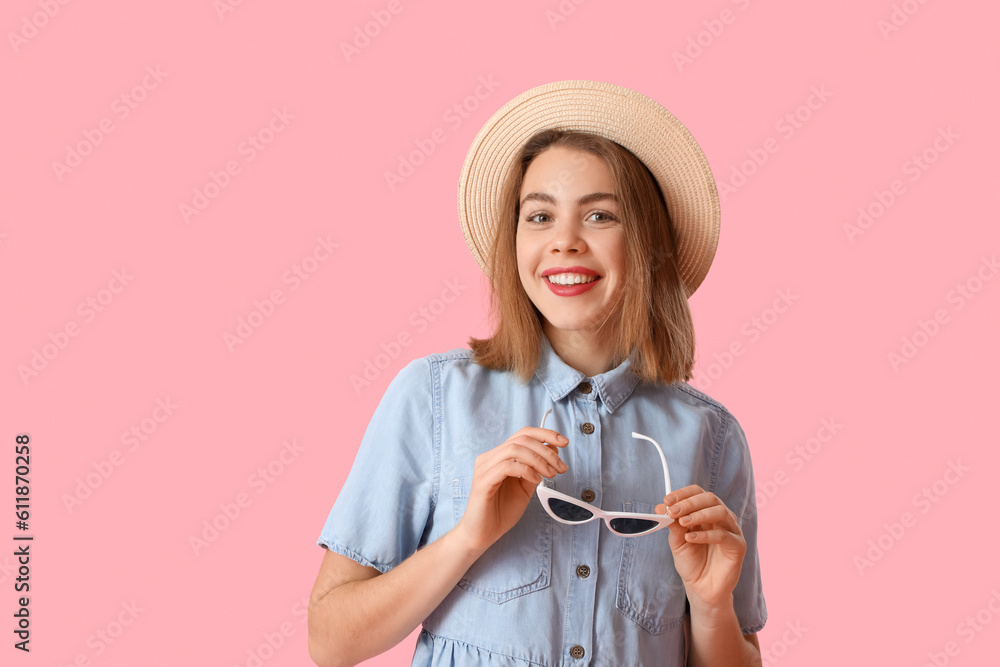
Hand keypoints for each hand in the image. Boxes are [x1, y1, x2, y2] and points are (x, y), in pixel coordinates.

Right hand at [454, 427, 568, 552]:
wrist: (482, 534)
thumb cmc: (501, 512)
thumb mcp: (525, 488)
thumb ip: (536, 469)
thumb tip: (553, 450)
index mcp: (499, 456)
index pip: (523, 434)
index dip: (545, 434)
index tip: (564, 442)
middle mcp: (489, 457)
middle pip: (521, 439)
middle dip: (546, 450)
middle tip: (561, 467)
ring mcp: (484, 467)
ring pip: (515, 449)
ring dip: (539, 460)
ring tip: (551, 474)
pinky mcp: (483, 480)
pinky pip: (507, 466)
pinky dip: (526, 470)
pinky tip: (536, 480)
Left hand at [655, 484, 745, 607]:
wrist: (701, 588)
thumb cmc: (691, 562)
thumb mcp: (677, 541)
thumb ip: (672, 525)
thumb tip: (661, 508)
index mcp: (706, 512)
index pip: (698, 493)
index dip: (683, 494)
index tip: (667, 500)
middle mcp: (721, 518)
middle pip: (710, 498)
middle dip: (689, 503)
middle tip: (673, 511)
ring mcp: (732, 530)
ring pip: (720, 512)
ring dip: (699, 514)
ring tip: (682, 522)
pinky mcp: (738, 546)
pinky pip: (724, 535)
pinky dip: (705, 535)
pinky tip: (690, 538)